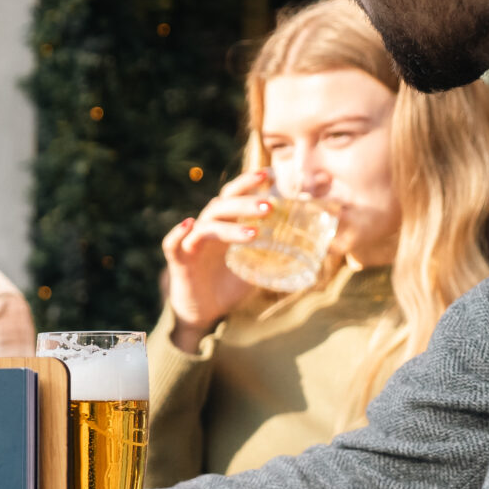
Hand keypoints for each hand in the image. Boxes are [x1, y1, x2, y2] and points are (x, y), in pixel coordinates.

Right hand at [161, 170, 273, 350]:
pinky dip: (177, 233)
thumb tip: (316, 251)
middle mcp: (207, 229)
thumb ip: (275, 255)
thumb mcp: (256, 267)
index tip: (271, 175)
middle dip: (246, 202)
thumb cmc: (228, 286)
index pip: (234, 195)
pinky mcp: (179, 262)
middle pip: (222, 205)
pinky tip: (189, 224)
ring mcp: (191, 244)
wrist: (203, 313)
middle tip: (271, 206)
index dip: (249, 182)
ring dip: (230, 226)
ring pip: (207, 225)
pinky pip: (172, 244)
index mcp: (225, 225)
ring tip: (255, 233)